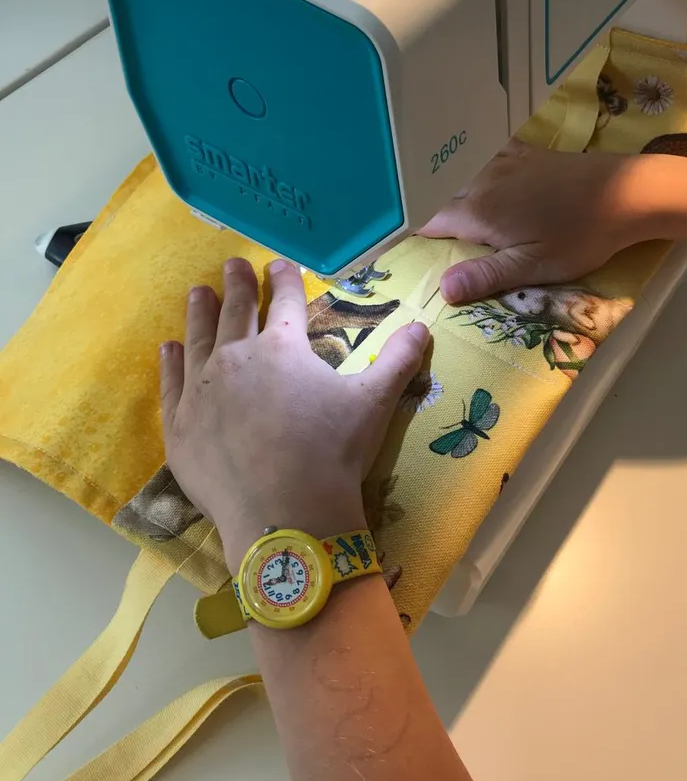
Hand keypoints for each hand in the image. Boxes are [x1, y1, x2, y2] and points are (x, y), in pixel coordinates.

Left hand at [159, 258, 428, 571]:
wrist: (284, 515)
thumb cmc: (332, 454)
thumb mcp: (374, 403)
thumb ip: (398, 360)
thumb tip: (423, 326)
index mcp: (283, 348)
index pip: (285, 302)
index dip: (285, 280)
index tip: (280, 264)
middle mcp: (236, 358)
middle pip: (235, 312)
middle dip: (236, 285)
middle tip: (232, 265)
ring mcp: (201, 391)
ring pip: (198, 339)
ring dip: (199, 313)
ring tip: (197, 292)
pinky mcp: (179, 425)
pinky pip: (172, 383)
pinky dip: (170, 362)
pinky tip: (169, 348)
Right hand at [420, 139, 656, 302]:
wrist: (628, 192)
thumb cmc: (581, 235)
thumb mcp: (535, 266)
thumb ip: (486, 276)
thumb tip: (441, 290)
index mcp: (479, 210)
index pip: (429, 221)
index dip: (411, 235)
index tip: (392, 248)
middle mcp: (482, 179)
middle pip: (440, 196)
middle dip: (425, 212)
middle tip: (412, 231)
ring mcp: (503, 160)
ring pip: (459, 174)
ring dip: (444, 188)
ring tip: (430, 203)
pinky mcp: (523, 152)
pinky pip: (483, 155)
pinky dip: (470, 165)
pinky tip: (472, 172)